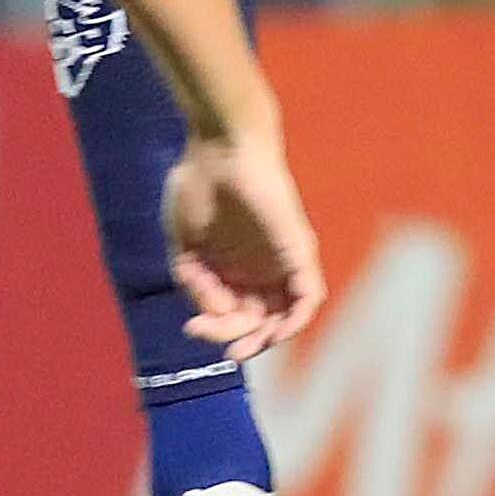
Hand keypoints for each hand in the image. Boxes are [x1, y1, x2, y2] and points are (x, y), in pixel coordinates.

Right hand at [164, 133, 325, 357]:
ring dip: (266, 339)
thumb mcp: (186, 248)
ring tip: (241, 347)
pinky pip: (308, 297)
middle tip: (216, 342)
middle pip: (257, 322)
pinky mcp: (299, 251)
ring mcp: (280, 261)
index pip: (233, 317)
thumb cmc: (198, 186)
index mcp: (231, 267)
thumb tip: (219, 315)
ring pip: (283, 317)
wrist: (219, 148)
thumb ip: (199, 286)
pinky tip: (274, 333)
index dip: (215, 331)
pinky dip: (295, 321)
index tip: (191, 327)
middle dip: (237, 340)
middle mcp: (258, 268)